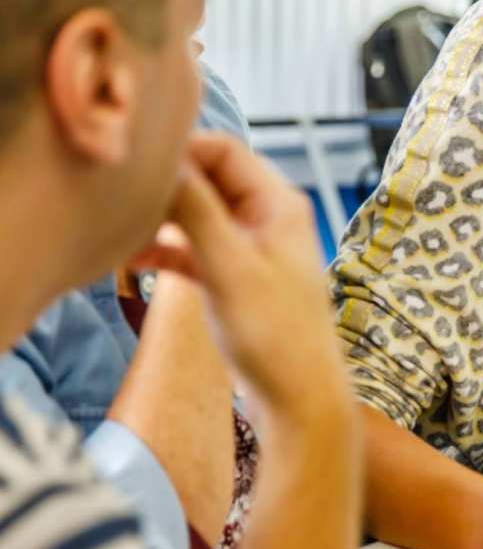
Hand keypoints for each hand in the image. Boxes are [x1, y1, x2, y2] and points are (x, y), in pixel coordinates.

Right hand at [130, 132, 346, 414]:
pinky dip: (166, 253)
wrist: (299, 400)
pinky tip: (130, 264)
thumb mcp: (230, 267)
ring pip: (197, 216)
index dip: (179, 153)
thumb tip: (163, 160)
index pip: (223, 149)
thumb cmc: (276, 335)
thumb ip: (198, 211)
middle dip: (164, 189)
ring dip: (160, 223)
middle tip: (118, 205)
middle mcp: (269, 218)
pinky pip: (195, 250)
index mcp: (279, 204)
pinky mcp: (237, 278)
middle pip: (206, 179)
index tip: (135, 172)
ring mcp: (253, 248)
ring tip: (117, 237)